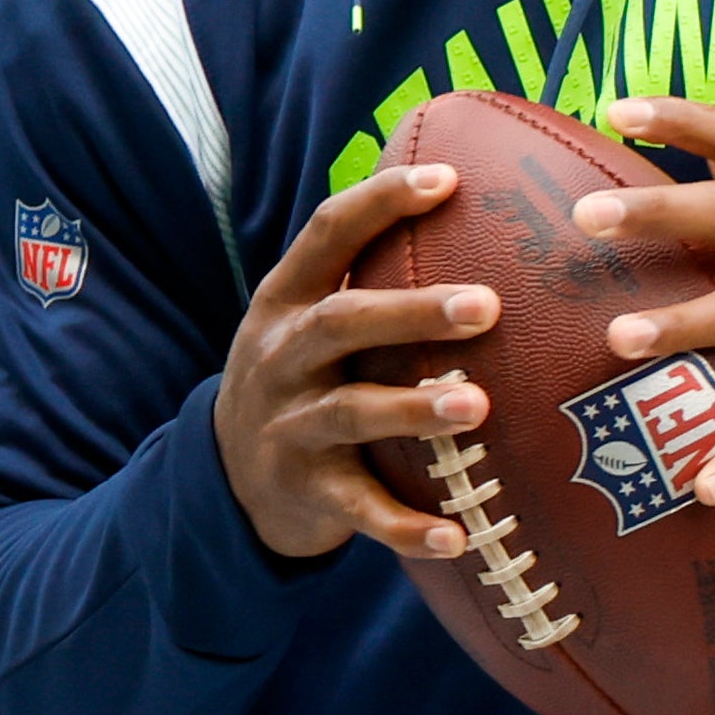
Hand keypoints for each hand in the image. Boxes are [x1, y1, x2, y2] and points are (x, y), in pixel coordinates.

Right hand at [212, 164, 502, 562]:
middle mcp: (282, 357)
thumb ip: (371, 274)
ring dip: (414, 410)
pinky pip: (360, 511)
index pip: (327, 233)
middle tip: (487, 305)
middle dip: (414, 312)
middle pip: (344, 322)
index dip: (382, 202)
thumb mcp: (312, 321)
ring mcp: (289, 427)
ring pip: (351, 413)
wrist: (227, 479)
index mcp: (287, 301)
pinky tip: (460, 536)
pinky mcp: (305, 492)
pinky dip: (407, 526)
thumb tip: (475, 196)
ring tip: (478, 407)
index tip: (448, 178)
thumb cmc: (304, 379)